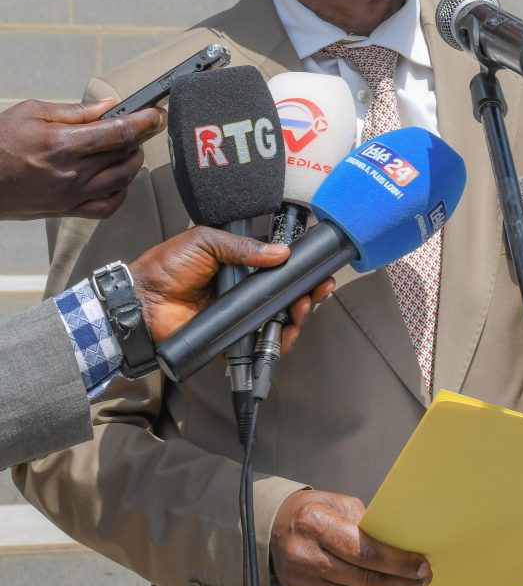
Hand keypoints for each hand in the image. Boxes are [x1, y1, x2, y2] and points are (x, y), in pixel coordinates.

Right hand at [0, 98, 165, 220]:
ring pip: (122, 181)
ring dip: (133, 162)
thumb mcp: (33, 111)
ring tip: (128, 148)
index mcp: (63, 144)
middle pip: (124, 155)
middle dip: (141, 138)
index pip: (119, 132)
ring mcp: (71, 195)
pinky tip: (118, 179)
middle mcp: (71, 172)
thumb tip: (109, 106)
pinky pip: (106, 207)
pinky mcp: (66, 210)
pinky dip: (121, 193)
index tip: (158, 114)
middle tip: (141, 127)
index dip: (145, 122)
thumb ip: (76, 111)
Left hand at [130, 225, 334, 346]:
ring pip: (280, 319)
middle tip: (316, 291)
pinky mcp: (233, 338)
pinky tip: (285, 333)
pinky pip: (261, 344)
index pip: (278, 264)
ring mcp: (240, 314)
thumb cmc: (167, 267)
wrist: (143, 302)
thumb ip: (242, 246)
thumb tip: (280, 251)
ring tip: (300, 311)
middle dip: (307, 293)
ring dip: (298, 316)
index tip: (316, 268)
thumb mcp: (205, 241)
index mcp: (239, 262)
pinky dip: (278, 342)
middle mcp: (244, 289)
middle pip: (286, 293)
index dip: (299, 267)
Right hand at [270, 489, 431, 585]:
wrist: (276, 531)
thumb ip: (366, 523)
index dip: (398, 562)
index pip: (365, 551)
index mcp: (315, 524)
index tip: (420, 565)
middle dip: (400, 580)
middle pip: (365, 579)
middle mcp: (304, 556)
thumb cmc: (312, 514)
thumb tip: (400, 546)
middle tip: (421, 577)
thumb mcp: (337, 503)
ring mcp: (301, 584)